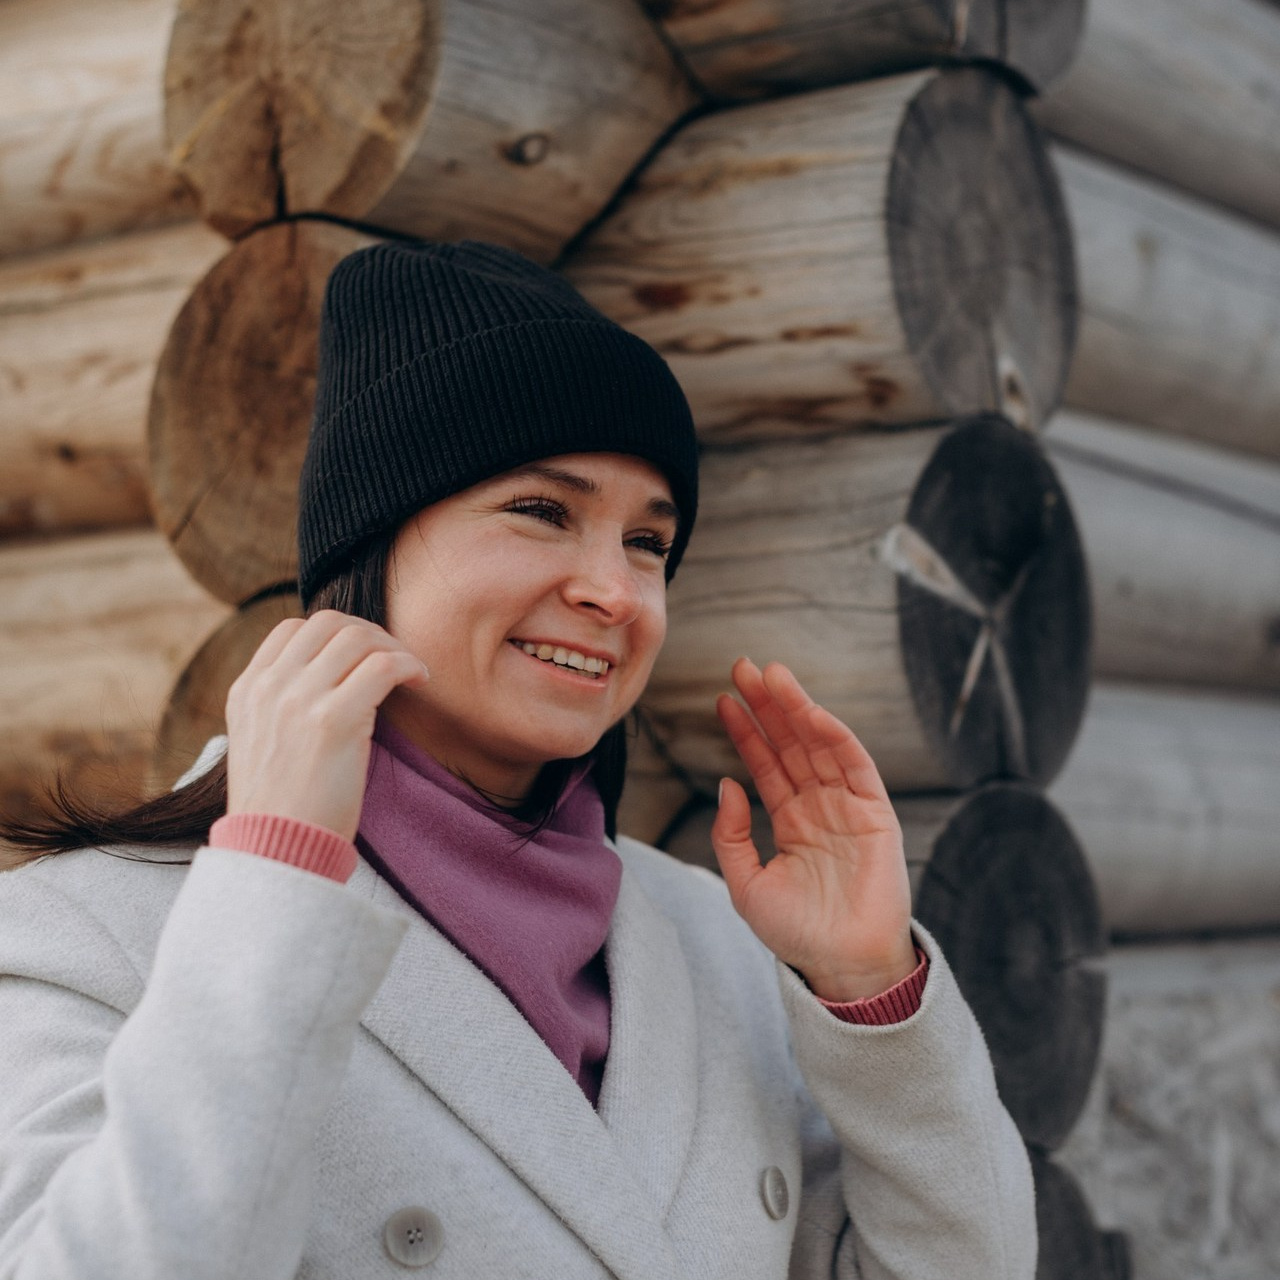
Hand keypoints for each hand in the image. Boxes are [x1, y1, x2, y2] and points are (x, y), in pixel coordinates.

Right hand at [224, 610, 430, 841]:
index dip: (337, 633)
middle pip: (329, 623)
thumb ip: (280, 706)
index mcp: (247, 690)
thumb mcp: (261, 744)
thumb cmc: (282, 808)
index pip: (293, 629)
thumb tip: (329, 679)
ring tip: (412, 672)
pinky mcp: (334, 719)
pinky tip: (421, 681)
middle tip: (394, 658)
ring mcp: (299, 700)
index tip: (364, 655)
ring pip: (359, 638)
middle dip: (370, 633)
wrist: (275, 851)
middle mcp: (269, 687)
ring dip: (394, 648)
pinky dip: (410, 665)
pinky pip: (384, 666)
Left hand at [711, 658, 915, 1002]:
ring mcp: (848, 807)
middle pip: (790, 745)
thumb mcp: (746, 884)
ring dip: (797, 709)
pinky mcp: (876, 814)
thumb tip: (727, 782)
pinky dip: (834, 736)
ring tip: (771, 675)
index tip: (723, 699)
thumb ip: (731, 835)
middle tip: (743, 667)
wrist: (843, 967)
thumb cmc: (797, 934)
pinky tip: (811, 712)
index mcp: (791, 822)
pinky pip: (854, 766)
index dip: (746, 731)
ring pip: (819, 746)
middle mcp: (819, 808)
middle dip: (768, 706)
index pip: (765, 765)